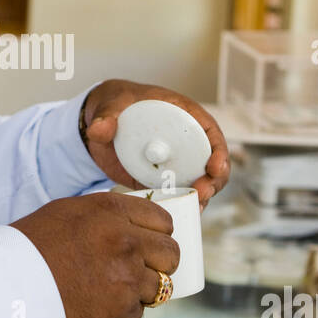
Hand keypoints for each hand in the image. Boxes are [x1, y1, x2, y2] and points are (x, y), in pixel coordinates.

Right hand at [12, 191, 180, 317]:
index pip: (163, 221)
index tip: (147, 243)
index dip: (157, 234)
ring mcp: (126, 280)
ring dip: (139, 290)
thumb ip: (109, 217)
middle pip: (171, 255)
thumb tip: (137, 227)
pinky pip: (137, 314)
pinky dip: (120, 313)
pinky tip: (95, 305)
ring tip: (110, 290)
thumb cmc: (30, 248)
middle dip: (159, 263)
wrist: (6, 288)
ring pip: (159, 288)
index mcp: (112, 212)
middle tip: (137, 269)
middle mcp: (126, 243)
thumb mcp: (69, 213)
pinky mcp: (120, 313)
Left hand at [81, 79, 229, 210]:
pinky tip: (181, 213)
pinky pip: (179, 193)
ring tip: (196, 207)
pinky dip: (182, 204)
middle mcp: (186, 140)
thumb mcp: (111, 104)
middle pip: (212, 162)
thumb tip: (98, 130)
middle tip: (202, 193)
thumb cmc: (116, 105)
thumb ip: (105, 117)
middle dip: (213, 180)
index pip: (210, 132)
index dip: (218, 150)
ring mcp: (177, 161)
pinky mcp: (164, 179)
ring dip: (202, 196)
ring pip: (200, 181)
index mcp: (183, 114)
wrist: (103, 124)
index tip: (214, 166)